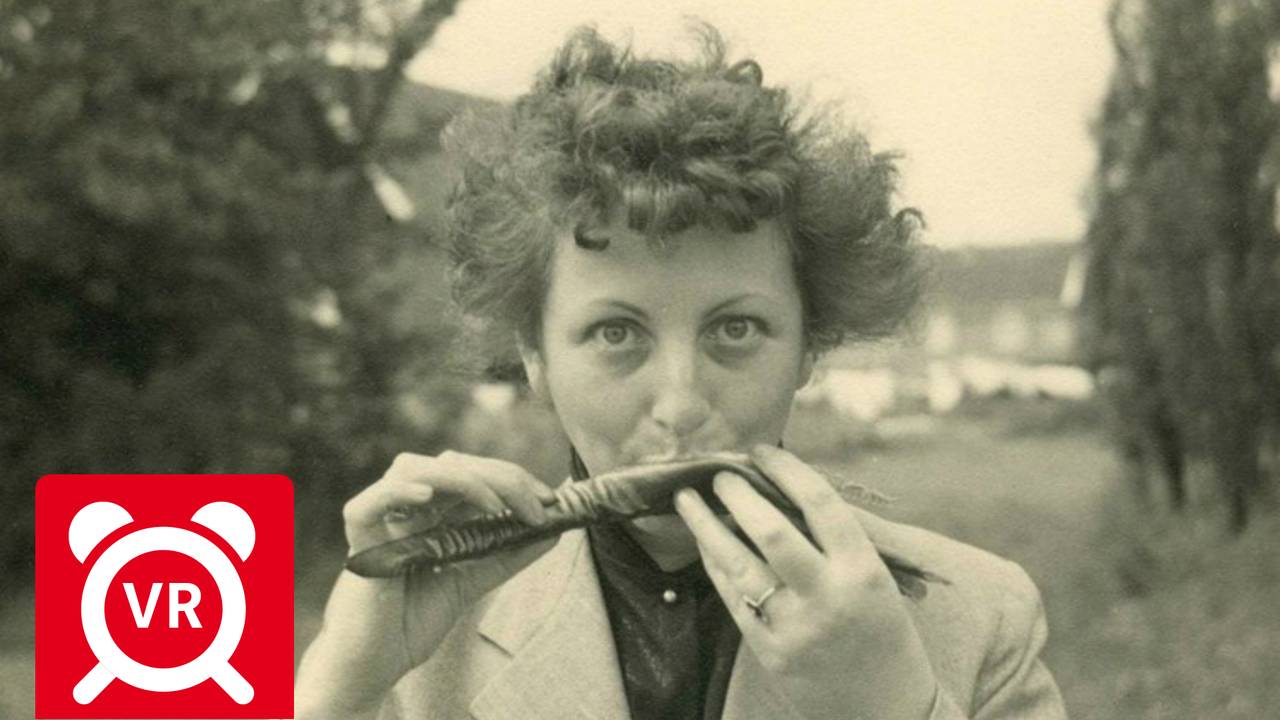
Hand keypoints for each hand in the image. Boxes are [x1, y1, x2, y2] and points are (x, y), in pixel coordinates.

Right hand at [296, 451, 556, 717]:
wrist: (376, 664)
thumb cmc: (413, 621)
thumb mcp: (473, 581)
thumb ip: (507, 554)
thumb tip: (554, 530)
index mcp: (430, 512)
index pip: (471, 473)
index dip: (511, 477)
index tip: (550, 500)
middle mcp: (405, 508)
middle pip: (450, 463)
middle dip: (499, 475)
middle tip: (536, 503)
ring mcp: (380, 520)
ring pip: (412, 468)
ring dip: (461, 478)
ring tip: (493, 505)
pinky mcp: (357, 542)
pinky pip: (368, 503)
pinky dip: (398, 492)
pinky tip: (428, 496)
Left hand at [674, 444, 937, 719]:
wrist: (887, 710)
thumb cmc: (883, 632)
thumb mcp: (876, 580)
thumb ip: (837, 540)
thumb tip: (786, 487)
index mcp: (863, 571)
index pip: (820, 504)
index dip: (785, 471)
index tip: (761, 452)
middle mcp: (828, 597)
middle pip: (772, 532)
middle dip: (739, 497)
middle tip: (720, 475)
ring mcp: (794, 627)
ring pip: (739, 566)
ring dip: (707, 527)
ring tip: (687, 500)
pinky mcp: (769, 651)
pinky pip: (733, 598)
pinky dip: (715, 565)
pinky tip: (704, 543)